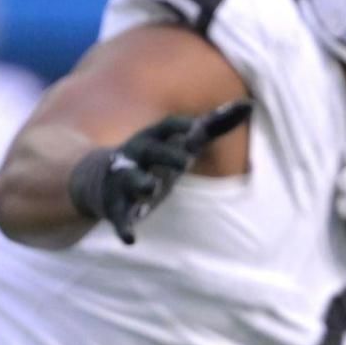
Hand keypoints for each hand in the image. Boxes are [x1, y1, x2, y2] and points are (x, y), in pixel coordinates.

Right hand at [67, 100, 252, 243]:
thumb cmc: (153, 158)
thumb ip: (213, 126)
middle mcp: (136, 154)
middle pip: (151, 151)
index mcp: (153, 138)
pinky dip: (124, 227)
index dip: (182, 126)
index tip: (200, 126)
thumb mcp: (180, 142)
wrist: (96, 179)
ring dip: (141, 184)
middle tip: (186, 160)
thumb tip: (248, 105)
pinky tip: (130, 239)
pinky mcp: (115, 206)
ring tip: (151, 189)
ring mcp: (123, 179)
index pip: (167, 127)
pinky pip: (119, 217)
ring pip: (131, 180)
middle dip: (167, 154)